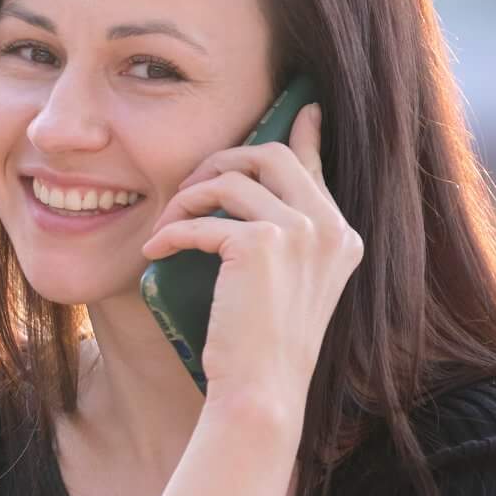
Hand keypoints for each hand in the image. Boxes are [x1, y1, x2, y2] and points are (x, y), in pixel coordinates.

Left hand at [138, 103, 360, 425]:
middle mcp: (329, 228)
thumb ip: (279, 237)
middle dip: (221, 160)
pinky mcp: (261, 244)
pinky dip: (172, 231)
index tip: (301, 105)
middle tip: (189, 185)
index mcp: (340, 236)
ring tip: (165, 225)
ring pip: (231, 179)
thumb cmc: (260, 346)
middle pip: (271, 155)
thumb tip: (247, 196)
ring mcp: (300, 233)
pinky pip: (203, 218)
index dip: (304, 132)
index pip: (317, 166)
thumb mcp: (282, 285)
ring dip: (187, 197)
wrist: (262, 391)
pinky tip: (155, 250)